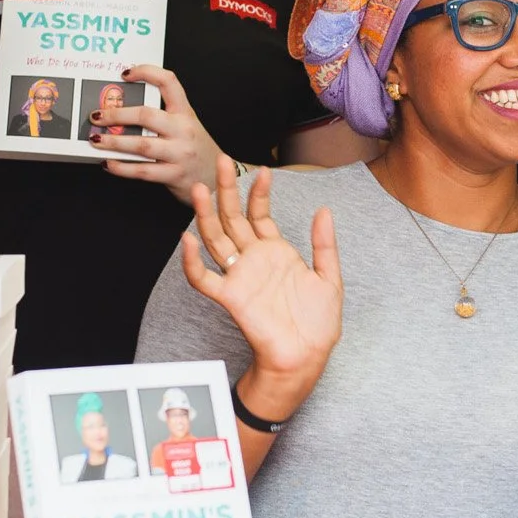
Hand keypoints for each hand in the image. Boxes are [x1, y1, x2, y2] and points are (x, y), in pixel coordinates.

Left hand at [93, 65, 224, 203]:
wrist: (219, 177)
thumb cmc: (196, 150)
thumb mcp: (186, 126)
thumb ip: (162, 117)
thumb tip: (121, 112)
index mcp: (185, 113)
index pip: (168, 82)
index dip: (147, 73)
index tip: (125, 74)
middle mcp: (183, 130)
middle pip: (146, 115)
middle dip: (116, 115)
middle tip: (97, 116)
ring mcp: (180, 153)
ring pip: (141, 145)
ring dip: (114, 142)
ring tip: (96, 140)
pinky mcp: (174, 175)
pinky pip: (142, 171)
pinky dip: (121, 167)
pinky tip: (109, 164)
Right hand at [178, 162, 342, 414]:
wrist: (307, 355)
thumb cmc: (318, 322)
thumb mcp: (329, 277)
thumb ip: (324, 244)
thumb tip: (324, 210)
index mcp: (276, 252)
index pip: (260, 214)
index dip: (259, 193)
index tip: (264, 170)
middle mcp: (253, 260)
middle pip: (232, 218)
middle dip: (226, 190)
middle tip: (221, 161)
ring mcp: (240, 277)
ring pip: (215, 239)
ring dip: (205, 215)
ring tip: (199, 189)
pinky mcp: (230, 298)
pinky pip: (204, 279)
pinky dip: (192, 262)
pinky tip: (188, 241)